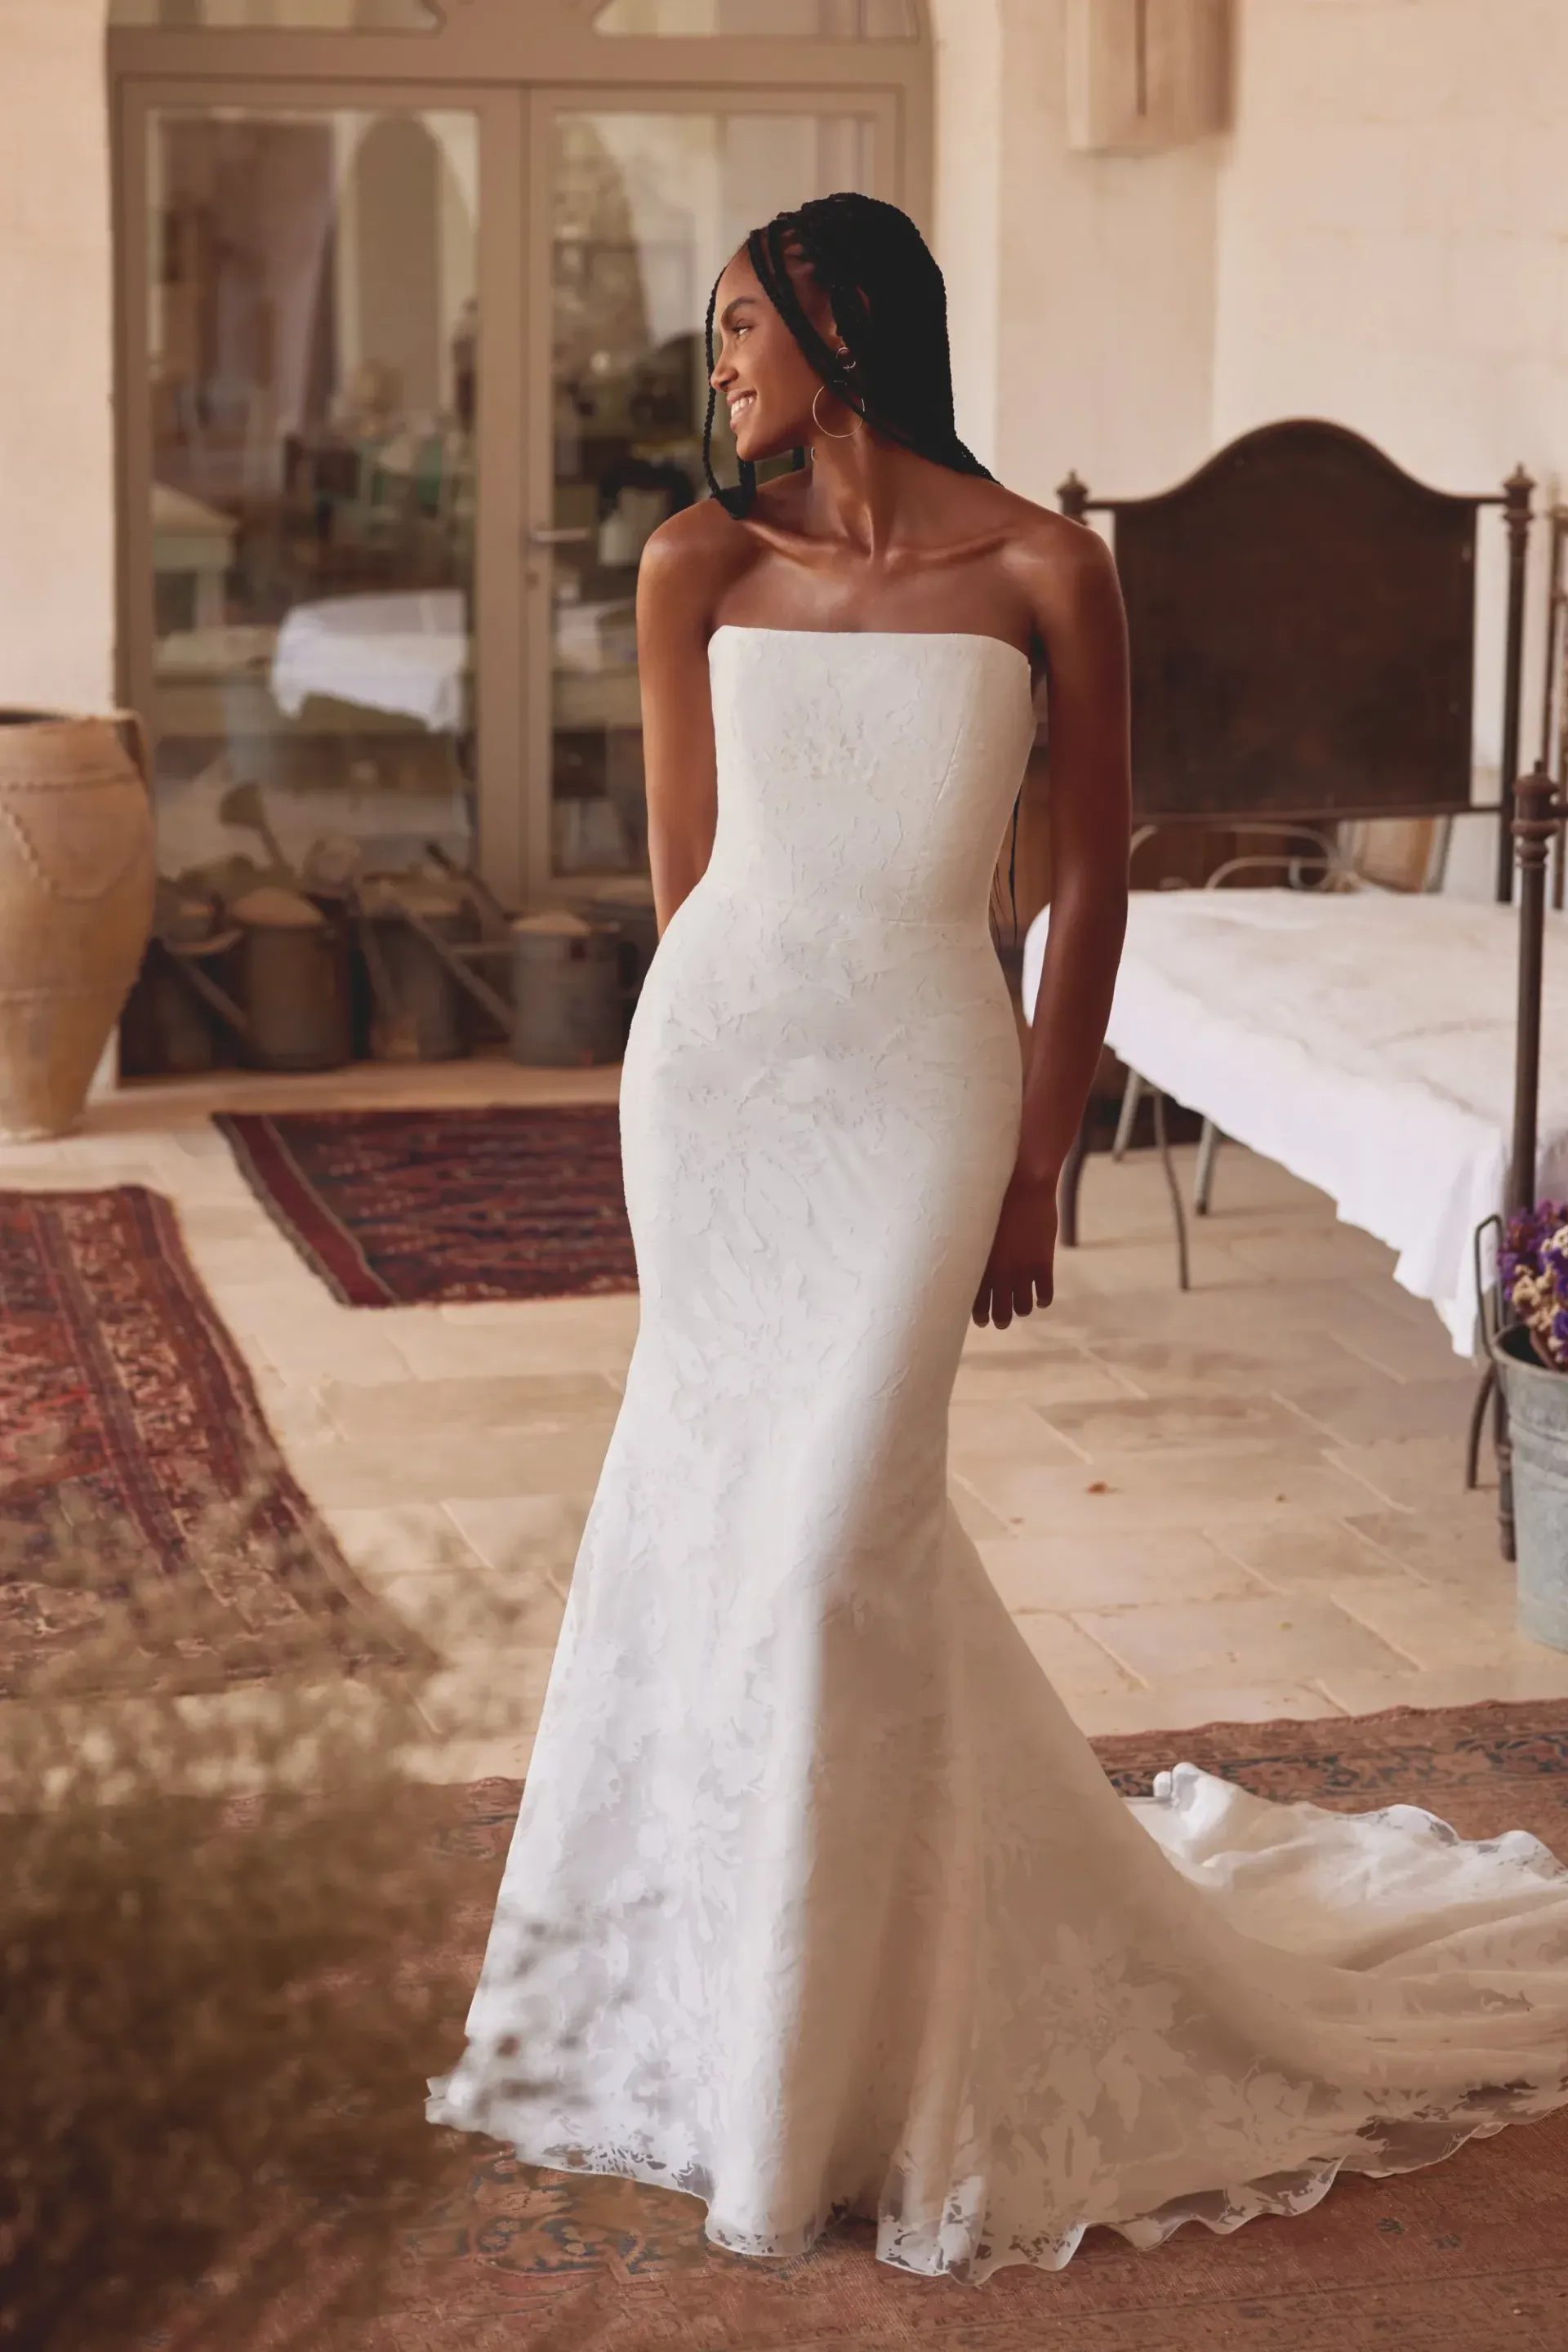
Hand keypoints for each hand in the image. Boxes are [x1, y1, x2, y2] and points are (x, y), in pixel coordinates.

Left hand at [973, 1170, 1057, 1328]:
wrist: (1024, 1184)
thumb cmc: (995, 1199)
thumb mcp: (978, 1225)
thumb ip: (976, 1247)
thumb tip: (968, 1260)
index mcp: (979, 1263)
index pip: (975, 1300)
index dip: (979, 1314)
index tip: (981, 1320)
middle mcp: (1000, 1271)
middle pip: (1000, 1309)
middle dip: (1001, 1319)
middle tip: (1001, 1321)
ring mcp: (1023, 1269)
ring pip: (1023, 1306)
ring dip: (1022, 1310)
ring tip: (1021, 1309)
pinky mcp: (1043, 1262)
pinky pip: (1044, 1293)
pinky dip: (1042, 1300)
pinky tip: (1041, 1300)